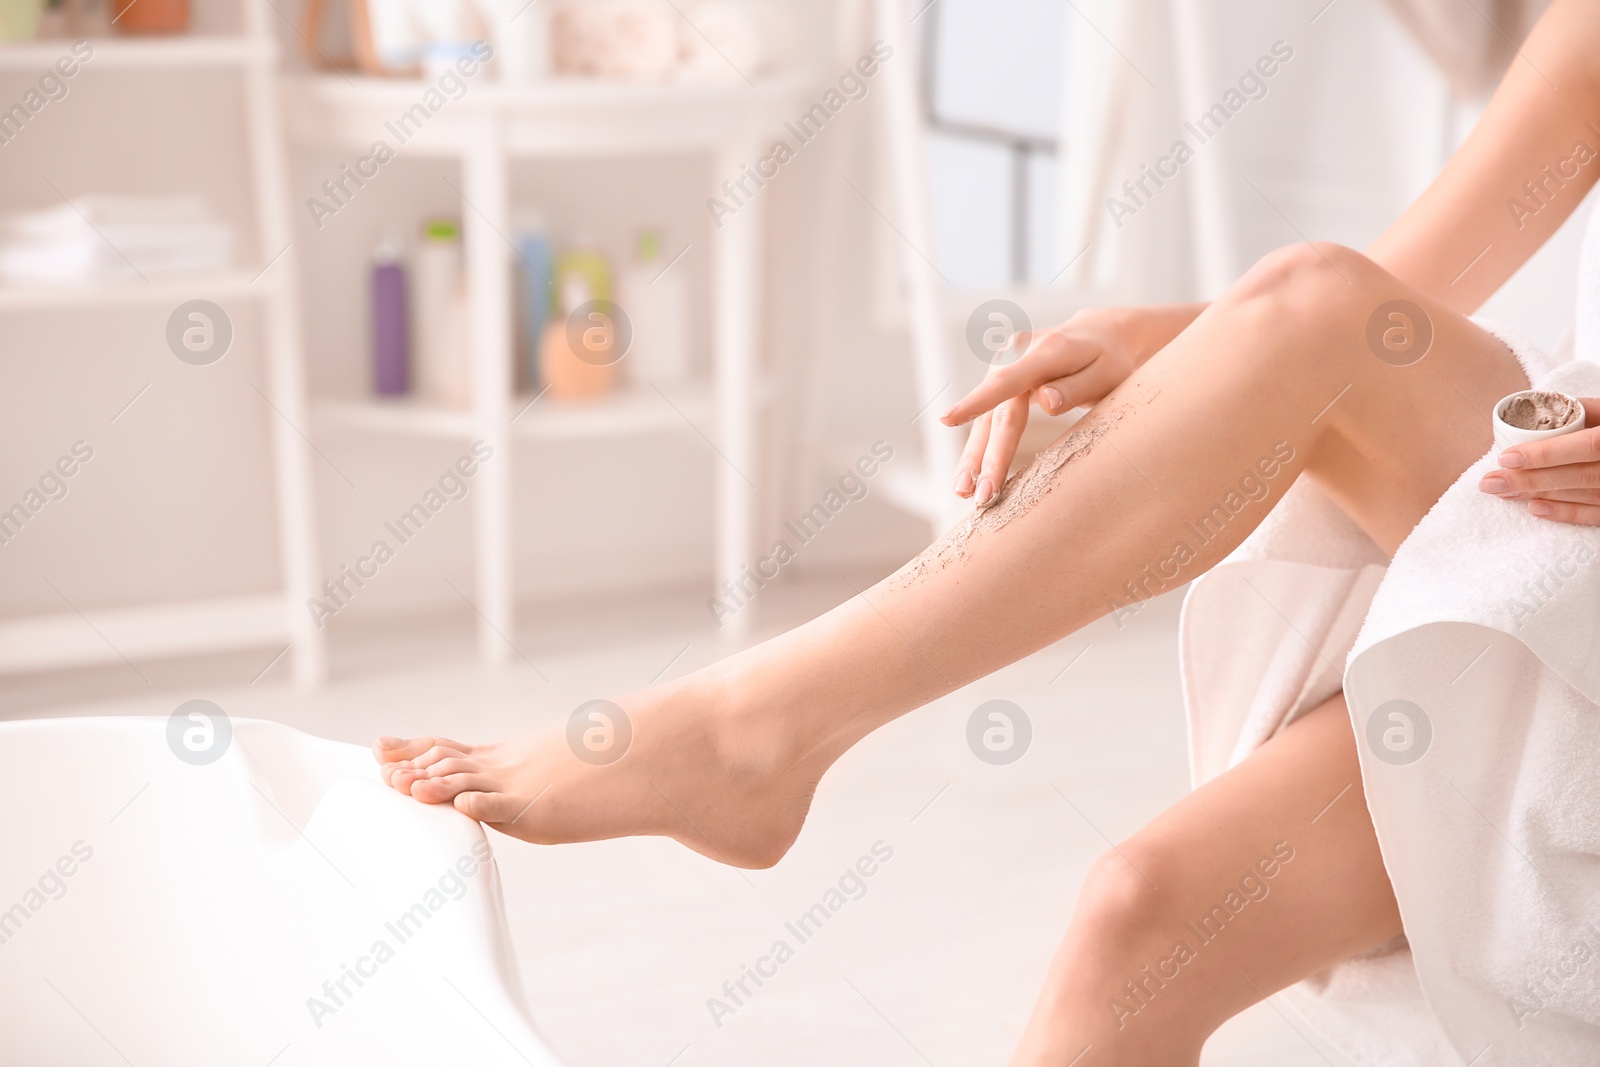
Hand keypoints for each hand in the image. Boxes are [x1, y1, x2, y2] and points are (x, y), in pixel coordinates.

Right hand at [940, 304, 1201, 504]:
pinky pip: (990, 417)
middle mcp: (1017, 355)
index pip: (1006, 383)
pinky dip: (981, 447)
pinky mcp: (1004, 381)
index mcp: (1046, 351)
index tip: (948, 420)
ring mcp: (1007, 367)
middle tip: (977, 494)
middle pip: (998, 413)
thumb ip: (1076, 387)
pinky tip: (970, 474)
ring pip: (987, 418)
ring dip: (974, 456)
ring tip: (962, 492)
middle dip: (986, 456)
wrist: (1105, 334)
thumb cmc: (1112, 358)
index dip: (976, 403)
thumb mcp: (1108, 372)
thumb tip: (1044, 401)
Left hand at [1478, 398, 1599, 524]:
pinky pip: (1598, 516)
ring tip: (1502, 492)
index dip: (1546, 453)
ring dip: (1539, 495)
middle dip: (1529, 480)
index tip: (1506, 457)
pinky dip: (1566, 514)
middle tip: (1489, 483)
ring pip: (1584, 495)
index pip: (1587, 445)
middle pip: (1578, 476)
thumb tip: (1546, 408)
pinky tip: (1534, 508)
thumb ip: (1590, 409)